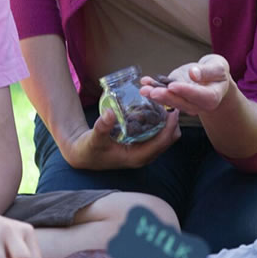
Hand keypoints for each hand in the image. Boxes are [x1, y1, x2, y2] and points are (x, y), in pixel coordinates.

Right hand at [63, 107, 180, 169]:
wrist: (83, 155)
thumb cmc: (89, 149)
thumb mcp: (94, 138)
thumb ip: (102, 127)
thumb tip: (110, 113)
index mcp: (138, 157)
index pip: (162, 141)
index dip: (170, 125)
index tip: (173, 109)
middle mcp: (145, 155)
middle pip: (170, 138)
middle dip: (172, 120)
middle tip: (169, 100)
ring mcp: (145, 150)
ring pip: (166, 134)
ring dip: (167, 119)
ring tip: (164, 100)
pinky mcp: (142, 144)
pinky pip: (158, 132)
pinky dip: (160, 120)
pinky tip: (155, 105)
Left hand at [140, 54, 230, 115]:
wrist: (212, 77)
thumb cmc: (217, 72)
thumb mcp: (218, 67)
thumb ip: (207, 71)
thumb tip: (194, 74)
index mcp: (211, 98)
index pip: (198, 96)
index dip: (185, 91)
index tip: (173, 86)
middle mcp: (197, 105)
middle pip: (181, 102)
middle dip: (166, 97)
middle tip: (153, 91)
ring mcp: (185, 103)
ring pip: (169, 101)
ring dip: (155, 95)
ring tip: (144, 88)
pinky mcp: (175, 97)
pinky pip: (163, 94)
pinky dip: (153, 87)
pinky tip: (144, 82)